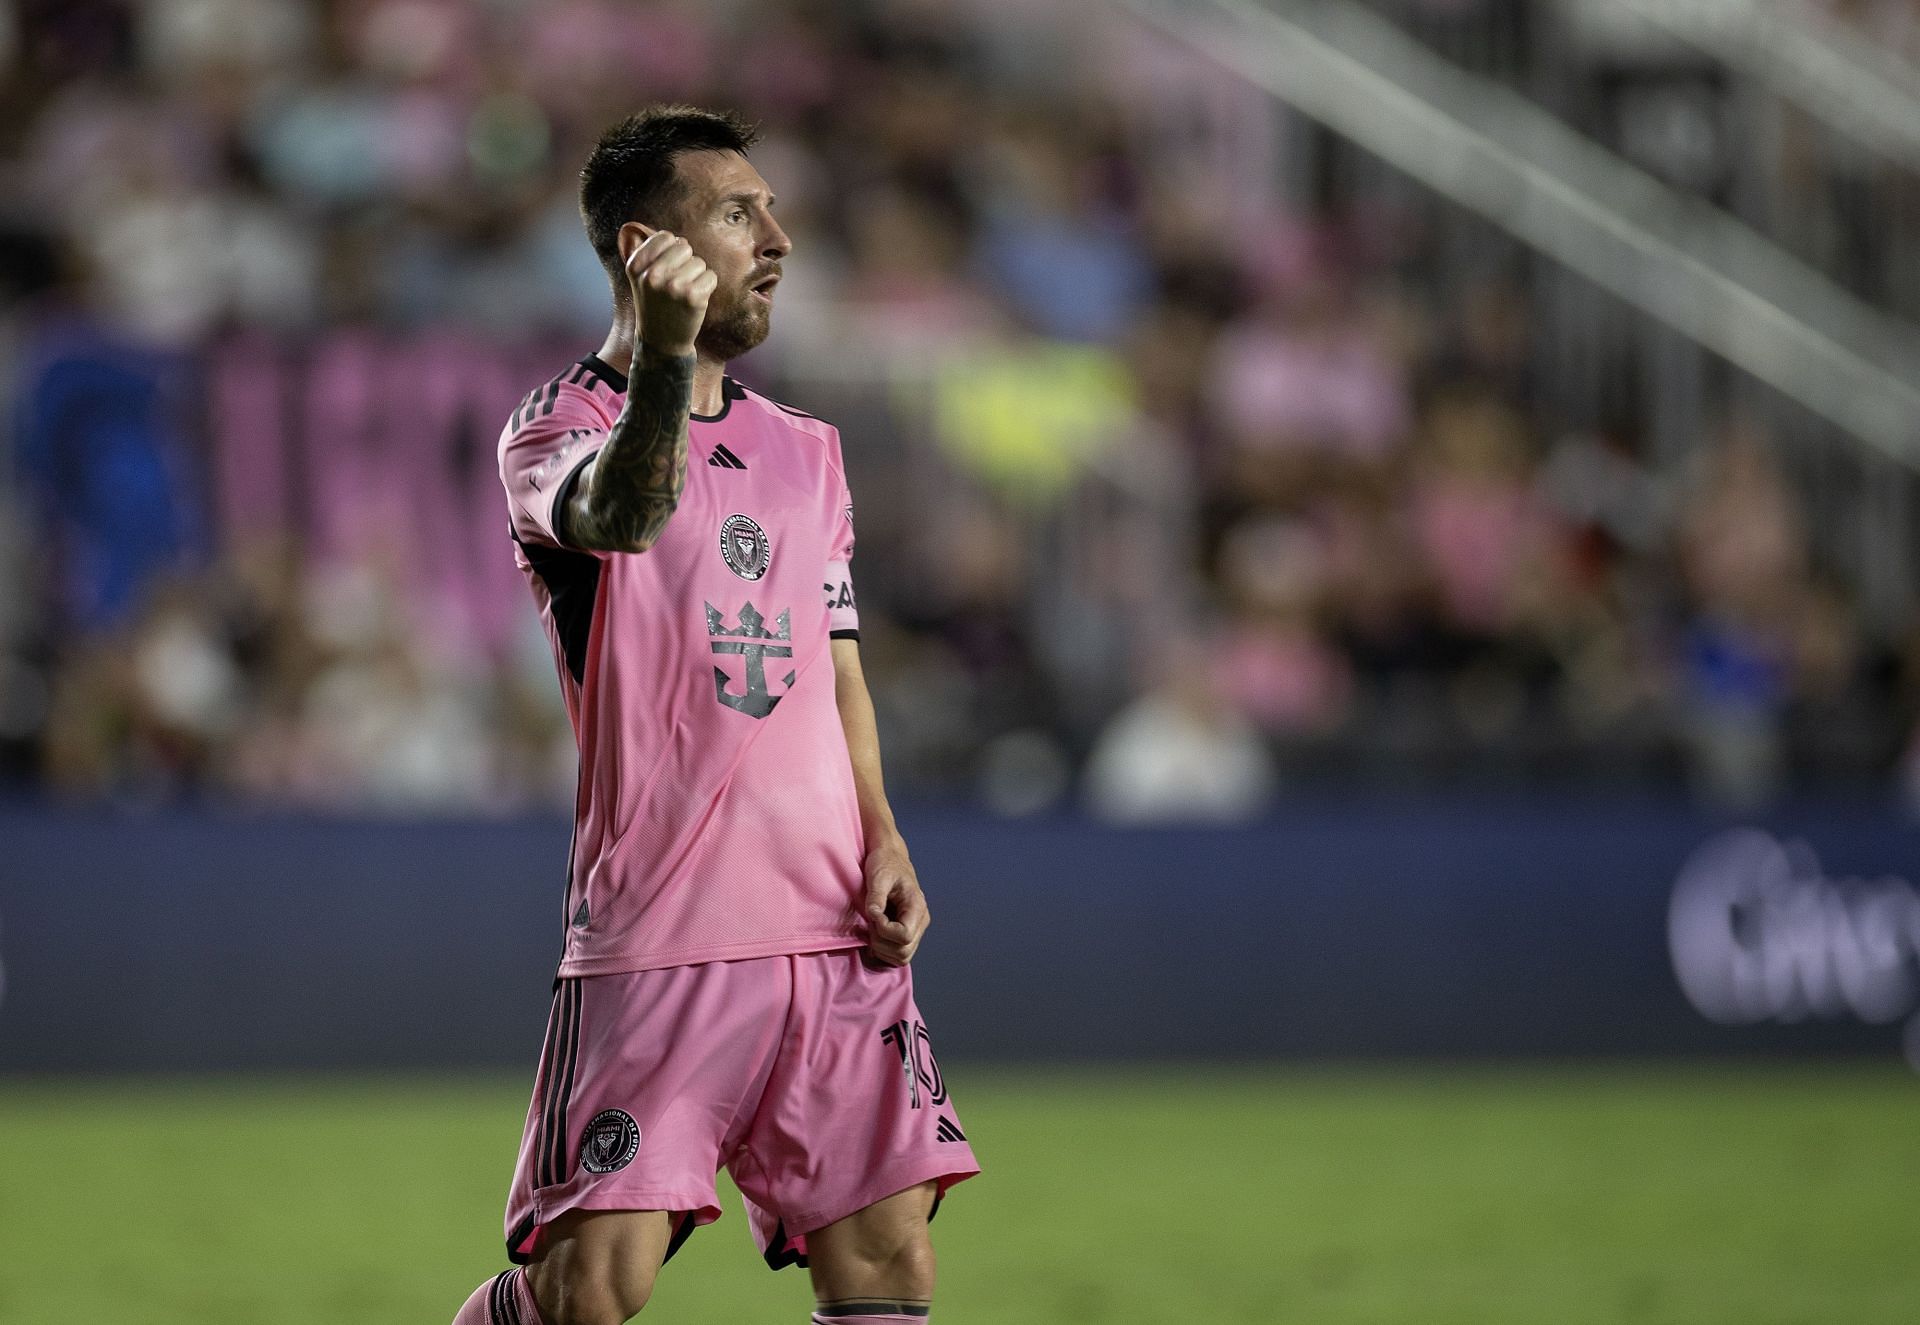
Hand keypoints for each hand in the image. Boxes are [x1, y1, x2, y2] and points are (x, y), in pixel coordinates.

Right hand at [625, 230, 714, 358]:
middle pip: (684, 247)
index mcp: (636, 266)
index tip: (668, 268)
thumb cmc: (655, 305)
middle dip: (686, 262)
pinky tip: (695, 301)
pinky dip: (708, 287)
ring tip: (684, 295)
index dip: (673, 250)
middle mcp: (652, 274)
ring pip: (699, 262)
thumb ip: (647, 253)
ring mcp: (672, 286)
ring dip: (697, 277)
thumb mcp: (640, 278)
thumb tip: (660, 233)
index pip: (665, 237)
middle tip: (677, 285)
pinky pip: (711, 277)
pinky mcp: (692, 297)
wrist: (661, 342)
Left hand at [861, 839, 928, 966]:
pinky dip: (883, 951)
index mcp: (917, 907)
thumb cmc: (885, 864)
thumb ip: (876, 896)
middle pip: (904, 952)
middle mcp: (920, 921)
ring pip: (901, 958)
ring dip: (881, 948)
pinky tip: (874, 934)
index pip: (905, 936)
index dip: (884, 930)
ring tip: (872, 926)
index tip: (873, 914)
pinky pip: (897, 956)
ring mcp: (915, 930)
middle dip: (881, 941)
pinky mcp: (906, 934)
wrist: (890, 859)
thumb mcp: (878, 876)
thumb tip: (873, 914)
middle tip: (871, 922)